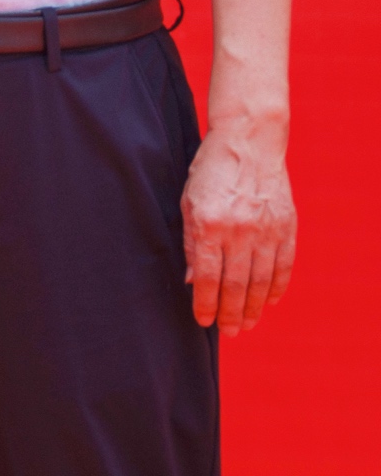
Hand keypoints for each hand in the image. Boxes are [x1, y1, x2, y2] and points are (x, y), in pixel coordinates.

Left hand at [181, 114, 295, 334]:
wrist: (249, 143)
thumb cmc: (210, 171)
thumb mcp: (188, 203)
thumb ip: (190, 243)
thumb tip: (192, 280)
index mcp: (209, 225)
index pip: (207, 277)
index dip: (205, 303)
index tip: (202, 321)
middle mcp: (240, 231)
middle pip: (236, 285)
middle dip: (231, 313)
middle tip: (229, 332)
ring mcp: (266, 230)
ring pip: (261, 281)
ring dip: (253, 307)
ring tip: (247, 324)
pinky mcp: (286, 227)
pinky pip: (283, 265)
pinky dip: (277, 287)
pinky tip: (269, 301)